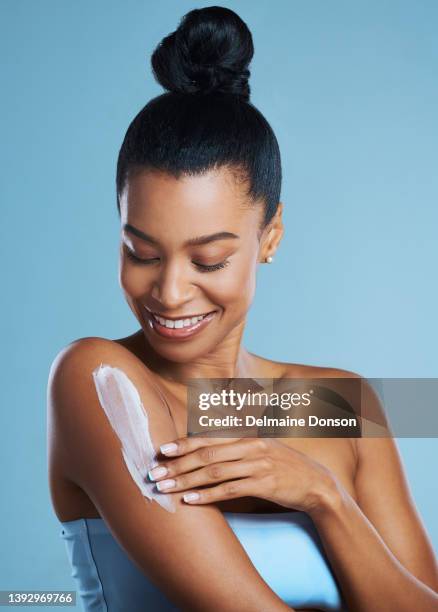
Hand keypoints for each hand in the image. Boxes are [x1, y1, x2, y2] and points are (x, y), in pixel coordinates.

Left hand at [147, 436, 338, 512]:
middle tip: (154, 473)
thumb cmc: (283, 467)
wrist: (316, 484)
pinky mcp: (265, 483)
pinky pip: (230, 489)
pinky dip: (208, 495)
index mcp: (247, 435)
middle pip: (206, 454)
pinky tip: (190, 500)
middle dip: (177, 464)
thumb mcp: (261, 449)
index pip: (208, 438)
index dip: (183, 444)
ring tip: (165, 489)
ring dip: (186, 480)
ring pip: (214, 472)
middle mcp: (250, 446)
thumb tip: (204, 451)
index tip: (161, 450)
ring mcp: (258, 464)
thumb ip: (235, 448)